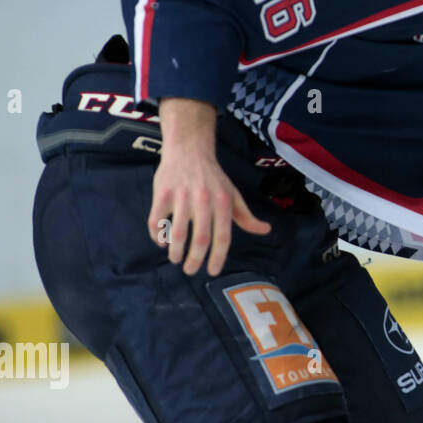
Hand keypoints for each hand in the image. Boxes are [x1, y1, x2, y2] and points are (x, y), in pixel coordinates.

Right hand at [148, 98, 270, 276]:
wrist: (190, 149)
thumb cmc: (213, 178)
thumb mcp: (233, 195)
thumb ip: (246, 216)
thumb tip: (266, 230)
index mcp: (223, 203)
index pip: (223, 236)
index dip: (218, 257)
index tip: (213, 272)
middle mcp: (204, 200)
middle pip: (201, 238)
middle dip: (195, 259)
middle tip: (190, 271)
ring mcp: (182, 196)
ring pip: (178, 232)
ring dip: (176, 251)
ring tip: (175, 259)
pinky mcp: (162, 193)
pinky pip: (156, 220)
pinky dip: (157, 235)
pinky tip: (161, 242)